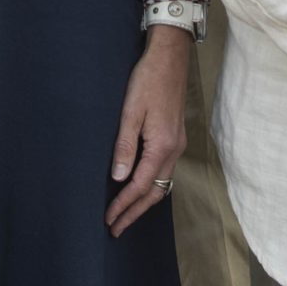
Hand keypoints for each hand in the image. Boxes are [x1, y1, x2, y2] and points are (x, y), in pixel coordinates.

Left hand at [106, 26, 191, 235]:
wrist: (171, 57)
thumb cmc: (148, 80)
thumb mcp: (131, 112)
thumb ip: (125, 146)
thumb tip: (119, 178)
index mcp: (162, 146)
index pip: (139, 186)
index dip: (123, 205)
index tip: (109, 220)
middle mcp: (174, 150)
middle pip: (154, 192)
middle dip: (135, 212)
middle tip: (117, 228)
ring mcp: (177, 144)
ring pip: (162, 183)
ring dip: (144, 201)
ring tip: (127, 214)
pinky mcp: (175, 136)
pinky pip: (165, 170)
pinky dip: (152, 185)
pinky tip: (141, 186)